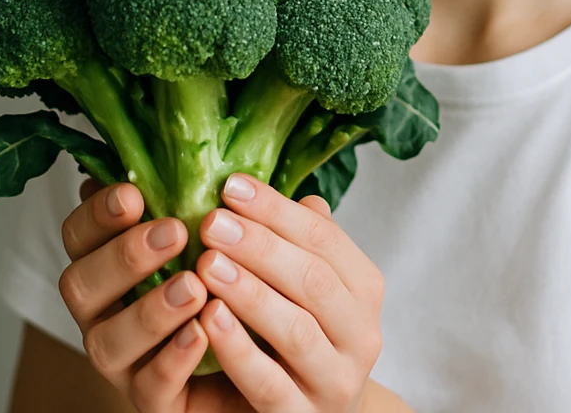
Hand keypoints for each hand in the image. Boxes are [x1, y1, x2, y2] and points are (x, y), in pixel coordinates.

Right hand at [60, 177, 242, 410]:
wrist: (267, 363)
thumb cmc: (237, 286)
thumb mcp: (228, 237)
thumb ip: (215, 203)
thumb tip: (227, 159)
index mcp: (109, 263)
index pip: (79, 233)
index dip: (97, 214)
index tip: (134, 194)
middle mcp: (103, 313)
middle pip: (80, 285)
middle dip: (123, 256)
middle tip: (173, 232)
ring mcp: (123, 362)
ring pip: (108, 342)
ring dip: (149, 311)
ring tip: (195, 285)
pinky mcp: (154, 403)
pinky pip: (149, 388)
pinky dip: (172, 360)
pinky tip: (202, 333)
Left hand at [193, 174, 385, 412]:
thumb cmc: (300, 341)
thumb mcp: (306, 290)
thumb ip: (299, 243)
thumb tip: (281, 188)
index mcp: (364, 290)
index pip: (325, 238)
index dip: (277, 210)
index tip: (230, 185)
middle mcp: (361, 334)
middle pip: (314, 279)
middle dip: (261, 246)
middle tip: (212, 222)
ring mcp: (336, 380)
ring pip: (296, 330)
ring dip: (249, 293)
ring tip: (207, 264)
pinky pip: (269, 384)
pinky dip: (239, 350)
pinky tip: (208, 320)